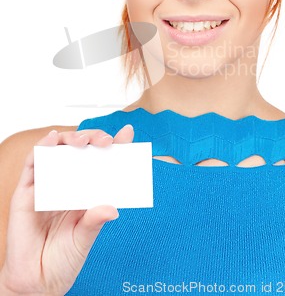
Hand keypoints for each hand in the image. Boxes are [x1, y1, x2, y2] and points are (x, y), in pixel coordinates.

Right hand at [0, 125, 133, 295]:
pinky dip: (42, 147)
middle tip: (106, 141)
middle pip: (80, 150)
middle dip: (94, 138)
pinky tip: (52, 141)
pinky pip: (32, 162)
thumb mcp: (85, 239)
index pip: (102, 162)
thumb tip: (112, 208)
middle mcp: (67, 184)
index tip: (127, 135)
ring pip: (58, 150)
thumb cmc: (62, 260)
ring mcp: (47, 184)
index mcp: (85, 192)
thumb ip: (95, 221)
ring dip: (71, 138)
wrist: (36, 282)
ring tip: (84, 141)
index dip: (115, 146)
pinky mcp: (26, 191)